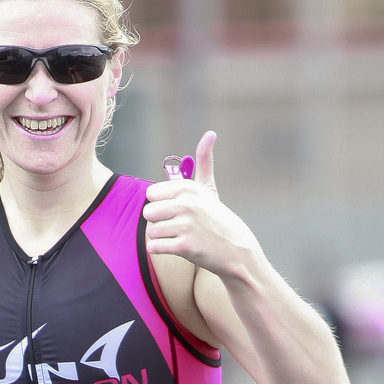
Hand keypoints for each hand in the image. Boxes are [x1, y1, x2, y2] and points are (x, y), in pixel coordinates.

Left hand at [142, 132, 258, 277]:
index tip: (177, 210)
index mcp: (188, 188)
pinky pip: (154, 247)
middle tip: (178, 226)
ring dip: (161, 237)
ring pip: (151, 231)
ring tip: (179, 237)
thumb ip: (204, 162)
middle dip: (159, 222)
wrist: (235, 250)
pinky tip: (176, 248)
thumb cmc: (216, 218)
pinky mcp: (185, 246)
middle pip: (148, 212)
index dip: (161, 204)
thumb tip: (210, 134)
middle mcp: (187, 204)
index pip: (151, 194)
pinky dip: (161, 250)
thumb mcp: (208, 189)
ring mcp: (186, 225)